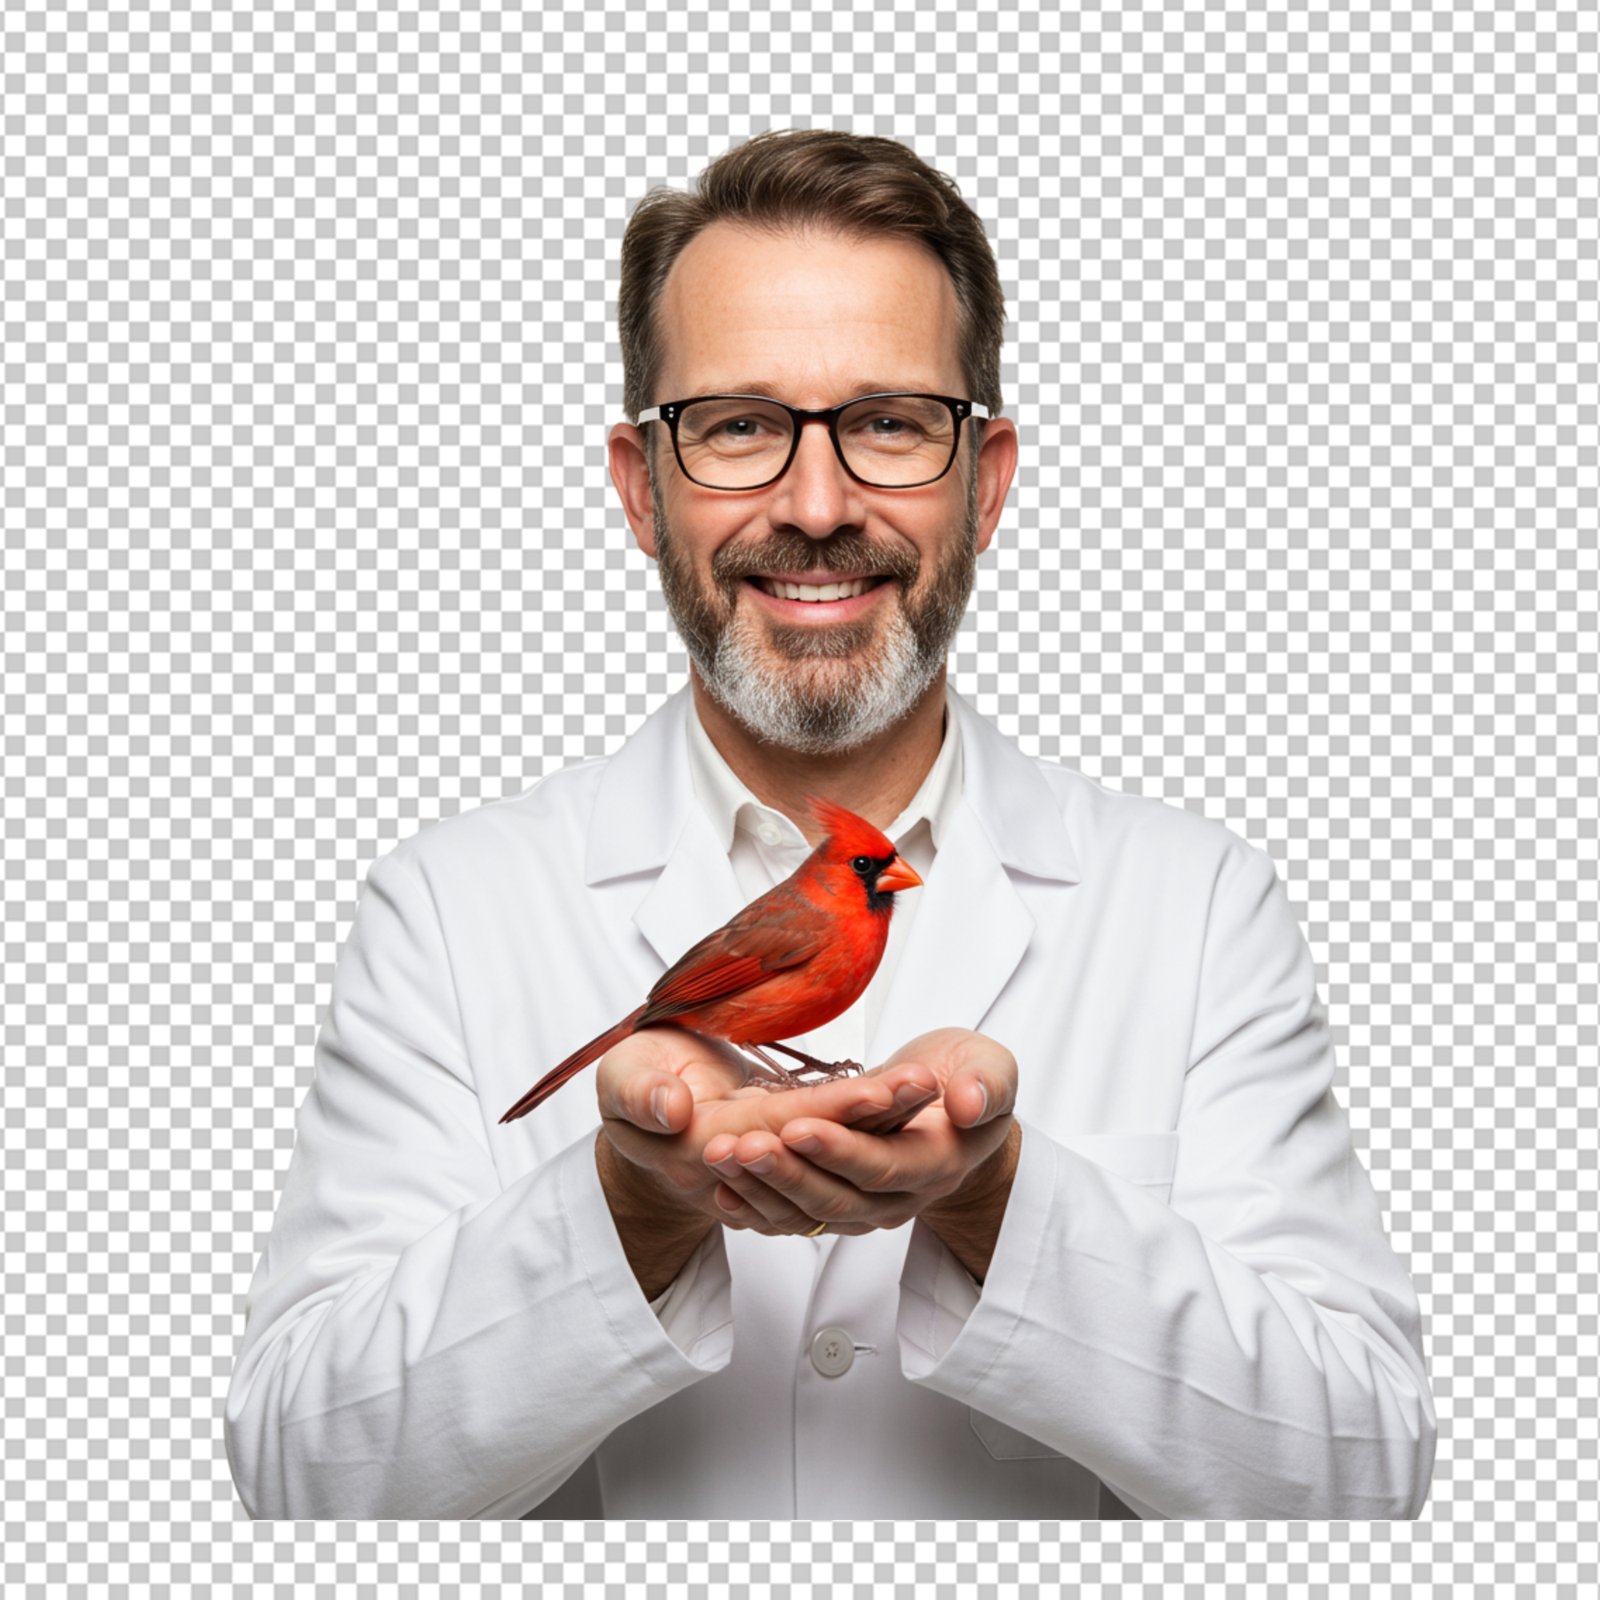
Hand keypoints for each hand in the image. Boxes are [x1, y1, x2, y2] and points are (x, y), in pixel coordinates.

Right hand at [595, 1024, 944, 1229]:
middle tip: (926, 1080)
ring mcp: (772, 1170)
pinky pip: (837, 1148)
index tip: (876, 1090)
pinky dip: (872, 1125)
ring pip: (837, 1151)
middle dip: (878, 1115)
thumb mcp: (619, 1078)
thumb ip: (636, 1093)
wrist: (643, 1113)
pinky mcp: (789, 1158)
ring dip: (886, 1119)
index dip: (829, 1114)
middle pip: (822, 1145)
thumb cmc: (632, 1084)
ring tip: (928, 1081)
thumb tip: (671, 1111)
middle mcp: (749, 1168)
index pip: (779, 1132)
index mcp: (704, 1148)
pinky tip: (909, 1100)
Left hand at [702, 1027, 1017, 1236]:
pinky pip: (795, 1217)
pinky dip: (758, 1207)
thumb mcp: (992, 1067)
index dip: (839, 1152)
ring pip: (809, 1214)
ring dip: (761, 1190)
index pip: (882, 1167)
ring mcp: (869, 1207)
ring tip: (719, 1161)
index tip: (796, 1127)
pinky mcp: (842, 1202)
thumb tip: (969, 1103)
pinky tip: (722, 1190)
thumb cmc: (970, 1078)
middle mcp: (900, 1197)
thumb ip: (988, 1084)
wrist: (960, 1110)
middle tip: (739, 1147)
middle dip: (786, 1174)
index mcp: (937, 1163)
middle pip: (838, 1199)